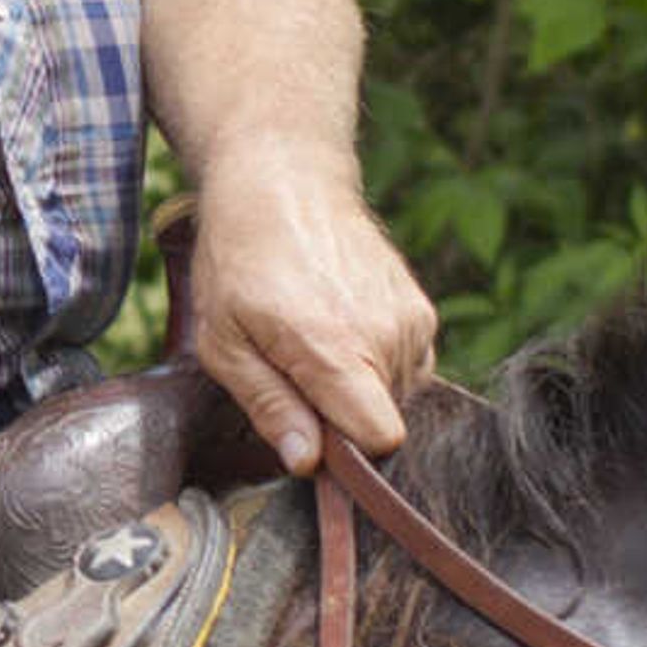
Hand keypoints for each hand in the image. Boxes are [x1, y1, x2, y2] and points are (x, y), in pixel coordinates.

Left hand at [183, 164, 438, 472]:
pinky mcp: (422, 308)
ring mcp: (411, 319)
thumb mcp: (223, 341)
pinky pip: (410, 366)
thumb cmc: (240, 261)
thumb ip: (269, 406)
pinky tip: (341, 325)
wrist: (283, 183)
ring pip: (398, 396)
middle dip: (341, 414)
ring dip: (360, 386)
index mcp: (336, 348)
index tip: (311, 433)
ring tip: (315, 338)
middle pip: (384, 422)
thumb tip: (306, 463)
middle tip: (294, 367)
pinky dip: (379, 360)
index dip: (344, 453)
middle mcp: (386, 335)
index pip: (381, 440)